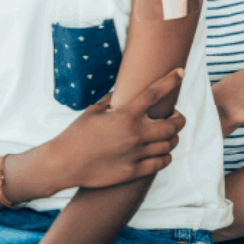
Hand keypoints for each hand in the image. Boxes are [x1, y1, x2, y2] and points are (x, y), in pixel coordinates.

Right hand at [45, 68, 186, 190]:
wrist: (62, 164)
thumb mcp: (94, 111)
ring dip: (173, 137)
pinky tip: (162, 152)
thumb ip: (113, 101)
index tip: (181, 72)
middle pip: (174, 124)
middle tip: (174, 117)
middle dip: (179, 119)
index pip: (156, 93)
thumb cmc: (76, 134)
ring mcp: (136, 154)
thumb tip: (124, 91)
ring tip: (167, 134)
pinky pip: (161, 163)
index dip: (171, 80)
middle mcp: (135, 133)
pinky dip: (166, 156)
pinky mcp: (133, 171)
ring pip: (170, 144)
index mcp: (126, 115)